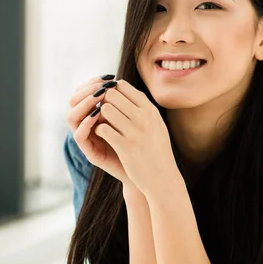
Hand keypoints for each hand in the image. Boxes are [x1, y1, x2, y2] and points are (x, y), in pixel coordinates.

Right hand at [67, 75, 137, 188]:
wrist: (147, 171)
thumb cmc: (143, 143)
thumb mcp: (135, 119)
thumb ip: (125, 103)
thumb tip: (120, 82)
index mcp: (97, 114)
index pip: (85, 93)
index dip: (93, 82)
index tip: (107, 77)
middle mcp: (88, 125)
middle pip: (74, 101)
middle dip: (86, 90)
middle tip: (100, 86)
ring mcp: (87, 138)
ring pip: (72, 116)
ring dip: (84, 104)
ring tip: (98, 97)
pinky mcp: (89, 152)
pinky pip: (79, 135)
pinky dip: (85, 124)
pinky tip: (96, 115)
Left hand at [92, 79, 177, 196]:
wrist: (162, 177)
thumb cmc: (157, 150)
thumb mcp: (156, 124)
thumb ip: (142, 107)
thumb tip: (123, 87)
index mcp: (150, 110)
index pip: (123, 86)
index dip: (111, 91)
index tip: (109, 101)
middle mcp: (144, 118)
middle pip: (112, 94)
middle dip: (103, 102)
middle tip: (102, 113)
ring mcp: (135, 132)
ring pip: (106, 109)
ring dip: (100, 115)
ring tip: (103, 123)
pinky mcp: (125, 147)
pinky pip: (103, 129)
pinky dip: (99, 130)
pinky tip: (104, 136)